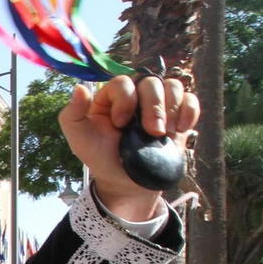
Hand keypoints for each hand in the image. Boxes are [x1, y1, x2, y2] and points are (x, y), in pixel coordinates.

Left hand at [59, 75, 199, 221]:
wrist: (125, 181)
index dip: (125, 100)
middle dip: (153, 107)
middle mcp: (137, 95)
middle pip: (151, 82)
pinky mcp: (177, 115)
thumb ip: (72, 115)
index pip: (123, 82)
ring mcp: (159, 104)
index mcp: (112, 96)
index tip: (121, 124)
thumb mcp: (79, 139)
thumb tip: (79, 88)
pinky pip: (190, 100)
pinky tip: (180, 129)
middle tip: (152, 132)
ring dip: (171, 108)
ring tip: (164, 132)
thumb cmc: (100, 157)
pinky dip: (189, 111)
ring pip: (173, 86)